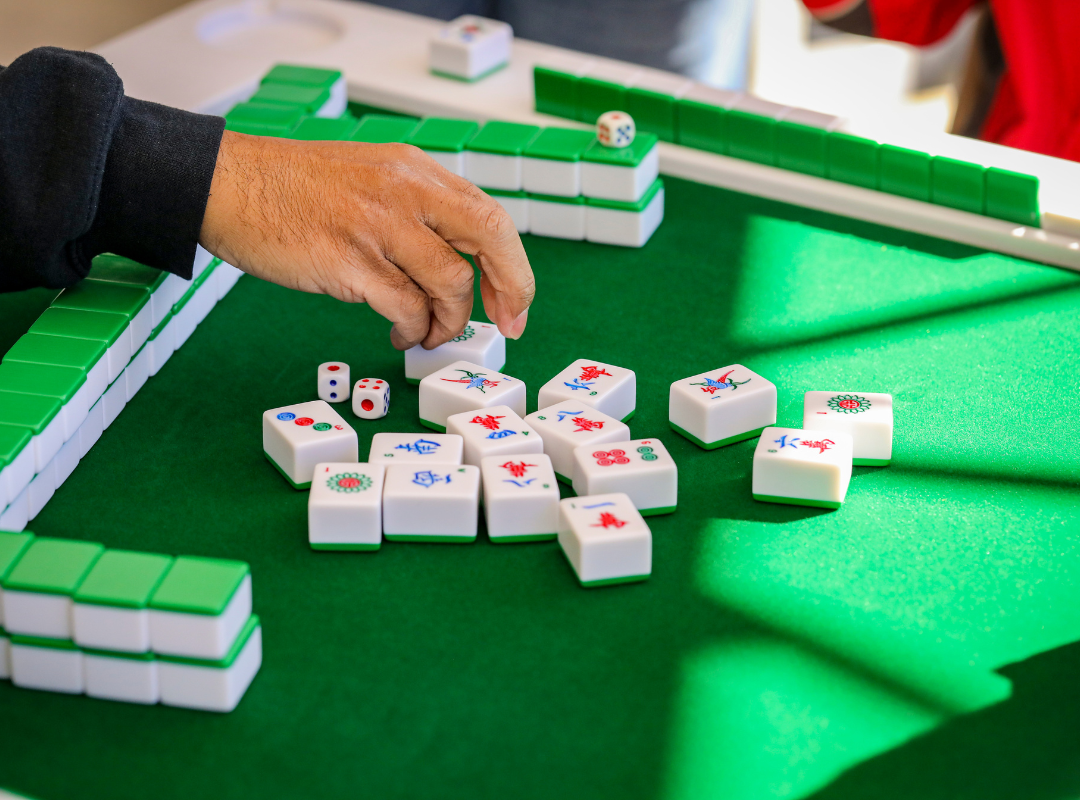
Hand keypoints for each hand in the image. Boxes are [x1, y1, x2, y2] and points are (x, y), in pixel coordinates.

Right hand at [199, 130, 533, 349]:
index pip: (489, 215)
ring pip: (449, 281)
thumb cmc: (294, 189)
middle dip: (509, 287)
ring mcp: (377, 224)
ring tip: (429, 333)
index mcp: (415, 170)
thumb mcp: (371, 178)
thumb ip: (417, 211)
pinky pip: (405, 306)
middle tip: (505, 325)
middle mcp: (405, 190)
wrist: (226, 185)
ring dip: (449, 320)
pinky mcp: (348, 259)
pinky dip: (412, 328)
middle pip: (489, 236)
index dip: (512, 265)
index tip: (513, 303)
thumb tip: (458, 266)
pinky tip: (400, 333)